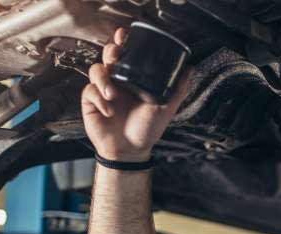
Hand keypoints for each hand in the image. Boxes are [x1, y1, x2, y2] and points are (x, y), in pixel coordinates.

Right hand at [81, 27, 193, 161]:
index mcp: (133, 78)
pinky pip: (90, 91)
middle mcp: (117, 81)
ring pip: (96, 70)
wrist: (131, 151)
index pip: (126, 53)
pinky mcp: (91, 103)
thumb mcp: (166, 108)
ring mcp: (102, 91)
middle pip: (107, 55)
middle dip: (110, 51)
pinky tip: (110, 110)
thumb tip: (190, 68)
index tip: (123, 35)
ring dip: (103, 78)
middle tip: (115, 57)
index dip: (122, 41)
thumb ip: (177, 89)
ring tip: (112, 94)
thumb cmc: (147, 130)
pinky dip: (99, 99)